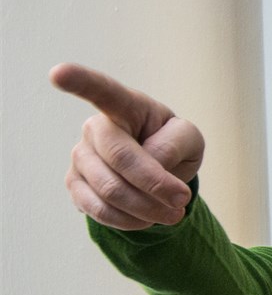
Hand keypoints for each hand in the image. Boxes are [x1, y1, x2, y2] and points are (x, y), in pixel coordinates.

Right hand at [50, 63, 204, 229]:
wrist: (159, 170)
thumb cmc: (173, 144)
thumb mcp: (189, 138)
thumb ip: (175, 144)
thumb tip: (150, 163)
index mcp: (126, 106)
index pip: (101, 91)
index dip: (79, 81)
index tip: (57, 73)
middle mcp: (96, 128)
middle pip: (120, 159)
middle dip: (156, 185)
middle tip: (182, 200)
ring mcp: (80, 157)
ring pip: (111, 191)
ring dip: (148, 209)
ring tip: (172, 213)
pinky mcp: (75, 185)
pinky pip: (100, 211)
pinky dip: (130, 221)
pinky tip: (147, 218)